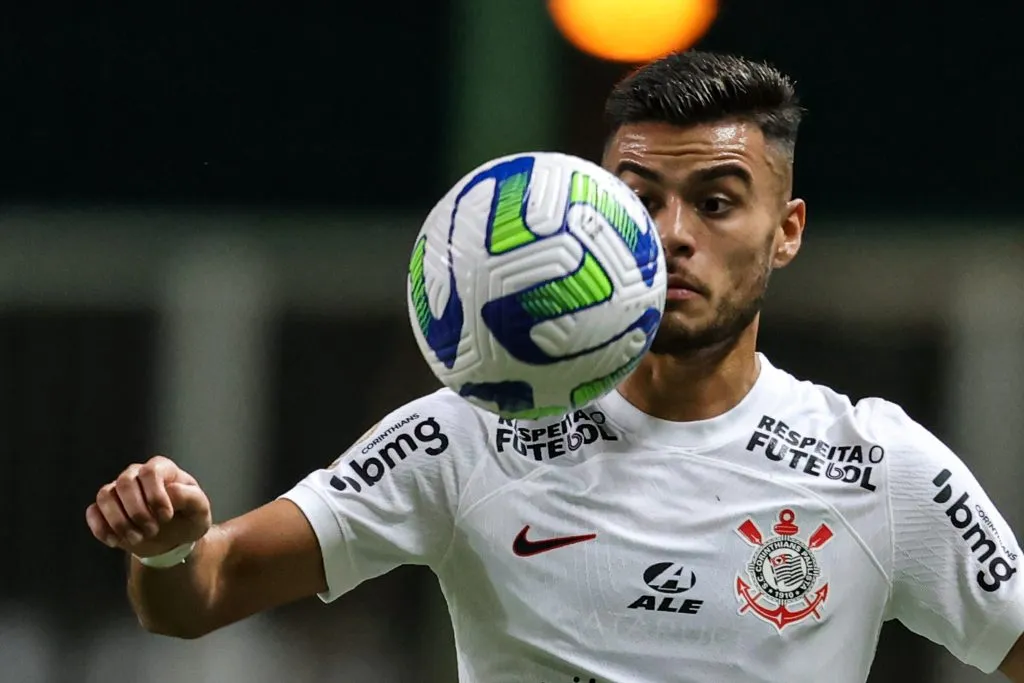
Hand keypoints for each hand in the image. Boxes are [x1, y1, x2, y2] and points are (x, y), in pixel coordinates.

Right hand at [86, 456, 211, 557]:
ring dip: (119, 522)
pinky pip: (92, 512)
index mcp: (162, 469)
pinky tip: (117, 542)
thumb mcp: (200, 510)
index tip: (166, 517)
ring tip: (137, 538)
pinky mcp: (104, 509)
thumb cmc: (188, 519)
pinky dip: (102, 529)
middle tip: (153, 531)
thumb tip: (169, 491)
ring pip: (105, 496)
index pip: (150, 472)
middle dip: (137, 512)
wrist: (173, 539)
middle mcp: (136, 474)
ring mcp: (118, 490)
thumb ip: (191, 497)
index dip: (155, 496)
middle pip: (124, 483)